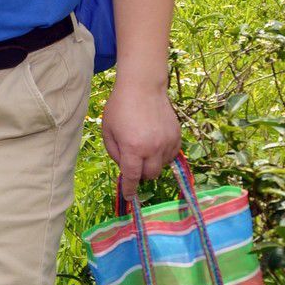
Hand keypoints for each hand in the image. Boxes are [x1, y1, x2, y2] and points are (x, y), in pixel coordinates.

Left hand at [100, 81, 180, 204]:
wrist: (143, 87)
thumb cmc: (119, 108)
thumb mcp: (108, 131)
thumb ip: (114, 153)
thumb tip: (125, 167)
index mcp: (133, 148)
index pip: (133, 177)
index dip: (130, 189)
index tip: (130, 197)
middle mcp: (153, 148)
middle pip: (150, 175)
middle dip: (141, 175)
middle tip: (133, 164)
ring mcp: (168, 142)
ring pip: (162, 166)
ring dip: (152, 164)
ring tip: (143, 149)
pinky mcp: (177, 136)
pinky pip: (172, 155)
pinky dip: (163, 155)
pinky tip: (154, 144)